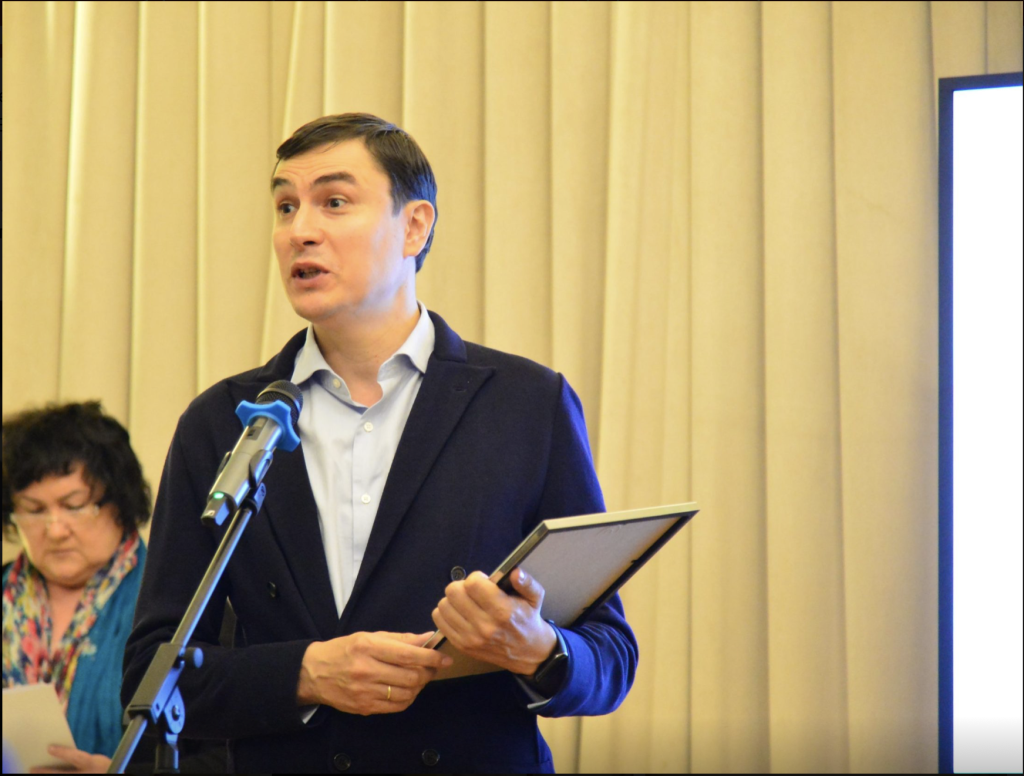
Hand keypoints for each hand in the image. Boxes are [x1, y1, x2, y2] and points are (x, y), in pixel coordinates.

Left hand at [30, 745, 110, 773]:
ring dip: (49, 775)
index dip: (63, 753)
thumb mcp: (96, 760)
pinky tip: (47, 775)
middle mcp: (85, 773)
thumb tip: (64, 750)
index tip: (49, 748)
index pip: (76, 757)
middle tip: (32, 769)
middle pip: (62, 773)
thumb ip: (83, 758)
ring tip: (35, 773)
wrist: (112, 773)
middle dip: (47, 771)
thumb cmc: (104, 767)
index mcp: (92, 763)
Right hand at [297, 631, 450, 715]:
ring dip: (420, 686)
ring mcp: (365, 692)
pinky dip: (408, 698)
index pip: (408, 654)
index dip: (431, 657)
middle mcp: (366, 670)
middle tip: (432, 668)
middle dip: (428, 673)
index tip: (445, 658)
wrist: (314, 673)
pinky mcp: (364, 708)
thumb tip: (427, 638)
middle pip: (411, 677)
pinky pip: (396, 706)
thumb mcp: (370, 637)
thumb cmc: (345, 650)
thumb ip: (400, 639)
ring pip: (406, 693)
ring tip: (419, 678)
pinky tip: (407, 690)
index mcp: (368, 647)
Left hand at [432, 568, 556, 674]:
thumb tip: (515, 572)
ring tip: (466, 602)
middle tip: (473, 591)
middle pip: (453, 592)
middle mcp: (484, 626)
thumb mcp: (535, 598)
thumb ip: (526, 583)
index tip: (484, 581)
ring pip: (444, 605)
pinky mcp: (461, 645)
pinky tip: (460, 613)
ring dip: (453, 599)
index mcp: (503, 611)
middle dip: (462, 586)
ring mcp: (470, 638)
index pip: (473, 584)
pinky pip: (439, 621)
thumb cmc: (528, 620)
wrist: (527, 653)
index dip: (477, 577)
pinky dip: (446, 612)